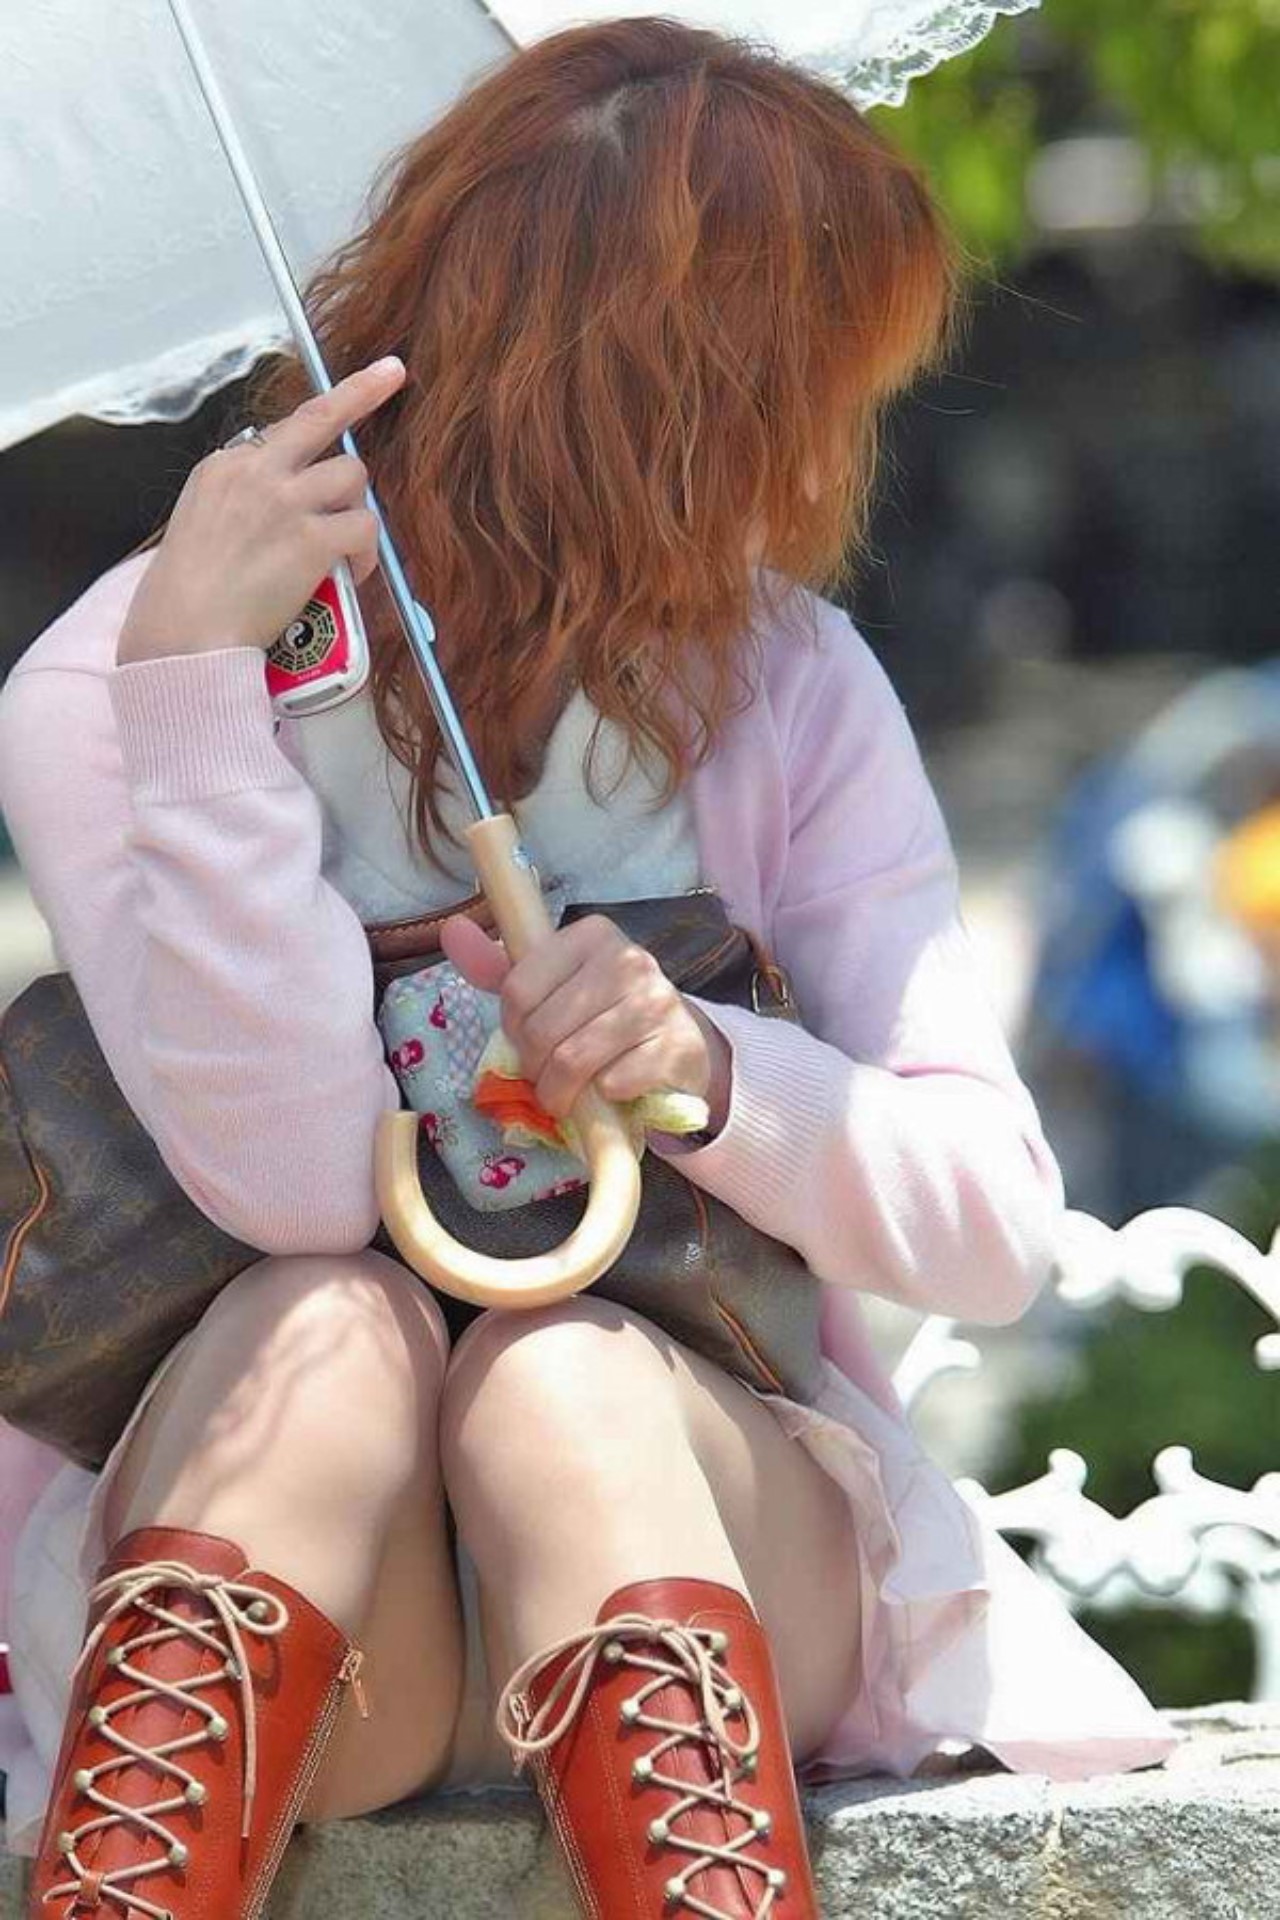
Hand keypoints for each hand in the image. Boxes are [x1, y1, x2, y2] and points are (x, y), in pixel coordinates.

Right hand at [116, 357, 406, 665]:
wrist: (183, 635)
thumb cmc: (186, 596)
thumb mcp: (202, 523)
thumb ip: (244, 499)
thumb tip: (290, 499)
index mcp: (224, 467)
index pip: (286, 427)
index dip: (330, 406)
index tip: (363, 379)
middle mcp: (256, 473)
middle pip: (323, 418)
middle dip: (364, 392)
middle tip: (392, 374)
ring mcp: (285, 502)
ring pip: (353, 476)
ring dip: (357, 508)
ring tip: (343, 545)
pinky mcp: (311, 539)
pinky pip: (364, 528)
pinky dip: (367, 554)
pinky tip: (351, 574)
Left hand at [440, 912, 732, 1129]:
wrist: (679, 1046)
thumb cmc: (605, 1014)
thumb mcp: (554, 985)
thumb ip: (500, 967)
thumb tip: (452, 930)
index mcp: (592, 935)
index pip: (518, 987)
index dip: (514, 1026)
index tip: (528, 1038)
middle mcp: (629, 959)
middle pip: (543, 1029)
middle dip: (534, 1067)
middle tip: (546, 1077)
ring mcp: (656, 1002)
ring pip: (574, 1060)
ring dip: (560, 1093)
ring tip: (566, 1096)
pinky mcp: (675, 1047)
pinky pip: (613, 1083)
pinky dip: (603, 1099)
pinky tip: (609, 1092)